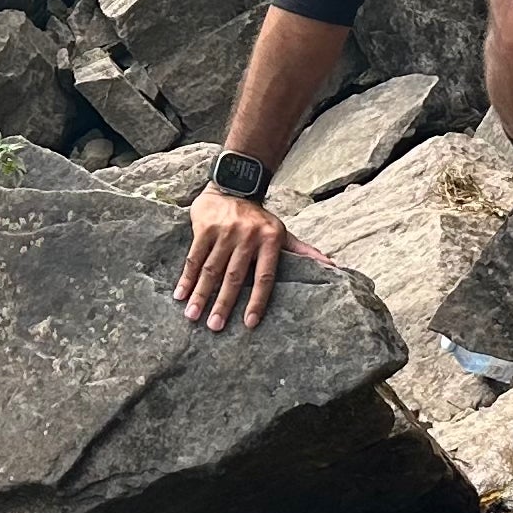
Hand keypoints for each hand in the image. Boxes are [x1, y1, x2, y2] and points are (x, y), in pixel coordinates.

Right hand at [177, 190, 324, 332]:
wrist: (234, 185)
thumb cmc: (259, 219)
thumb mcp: (282, 232)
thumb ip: (303, 251)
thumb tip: (332, 266)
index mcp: (270, 240)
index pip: (265, 276)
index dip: (258, 301)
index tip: (249, 324)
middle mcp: (248, 237)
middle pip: (235, 276)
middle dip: (223, 303)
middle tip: (214, 327)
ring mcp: (225, 231)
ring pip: (212, 268)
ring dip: (201, 294)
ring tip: (193, 316)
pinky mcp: (205, 227)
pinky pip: (195, 256)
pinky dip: (187, 277)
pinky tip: (180, 295)